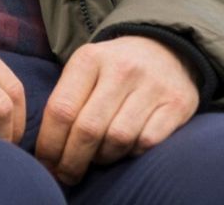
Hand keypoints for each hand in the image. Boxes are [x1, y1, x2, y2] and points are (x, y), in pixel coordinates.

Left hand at [34, 35, 198, 183]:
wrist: (165, 49)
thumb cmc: (114, 68)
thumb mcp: (85, 69)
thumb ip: (67, 100)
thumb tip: (48, 150)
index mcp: (90, 59)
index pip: (61, 109)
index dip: (50, 143)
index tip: (46, 163)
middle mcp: (121, 69)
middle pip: (88, 128)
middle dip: (73, 160)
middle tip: (67, 175)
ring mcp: (152, 85)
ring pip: (118, 138)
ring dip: (103, 157)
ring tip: (98, 158)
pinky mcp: (177, 103)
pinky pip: (147, 142)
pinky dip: (132, 153)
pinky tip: (126, 150)